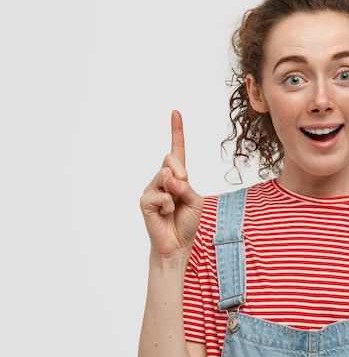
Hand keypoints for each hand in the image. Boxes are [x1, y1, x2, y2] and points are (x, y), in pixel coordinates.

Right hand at [140, 110, 202, 260]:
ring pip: (165, 176)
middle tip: (183, 189)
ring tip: (174, 206)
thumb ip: (185, 186)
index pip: (177, 149)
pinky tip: (166, 214)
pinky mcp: (145, 201)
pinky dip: (168, 204)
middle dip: (181, 172)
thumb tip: (169, 178)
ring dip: (175, 191)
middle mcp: (162, 178)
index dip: (176, 131)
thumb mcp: (195, 200)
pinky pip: (160, 195)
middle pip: (170, 159)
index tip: (175, 112)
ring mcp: (151, 188)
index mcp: (178, 175)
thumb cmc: (186, 221)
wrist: (177, 245)